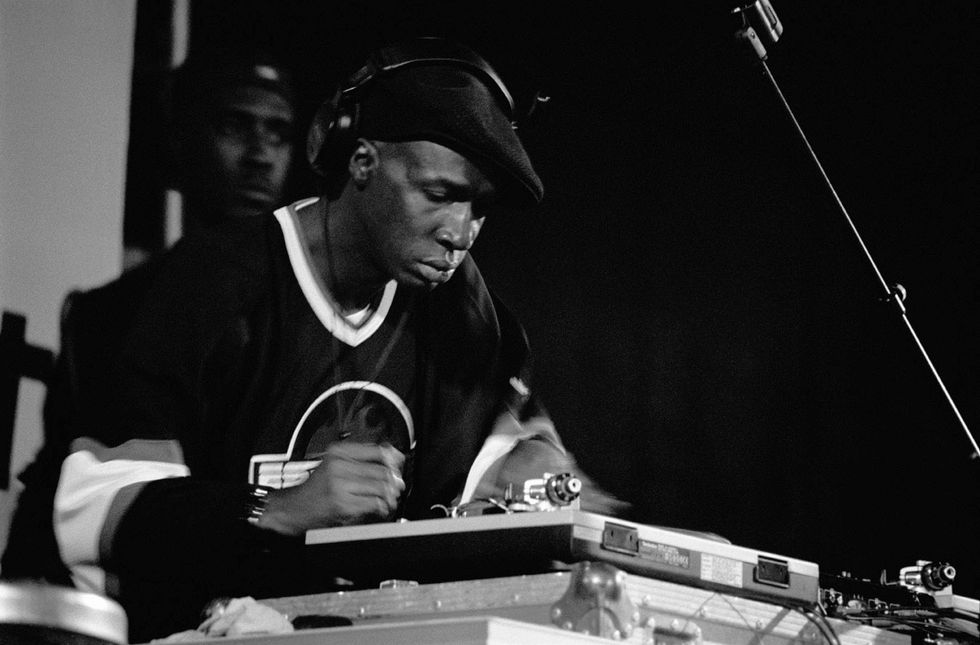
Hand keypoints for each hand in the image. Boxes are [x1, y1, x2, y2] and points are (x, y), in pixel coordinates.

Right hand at [258, 442, 404, 535]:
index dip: (393, 459)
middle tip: (397, 486)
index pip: (376, 451)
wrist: (294, 507)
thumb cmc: (316, 487)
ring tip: (390, 498)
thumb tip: (391, 455)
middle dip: (394, 481)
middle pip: (381, 471)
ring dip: (390, 495)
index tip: (398, 464)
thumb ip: (360, 458)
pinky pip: (373, 503)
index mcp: (338, 452)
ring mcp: (340, 486)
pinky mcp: (342, 504)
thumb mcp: (335, 463)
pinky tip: (380, 508)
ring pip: (380, 488)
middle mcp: (339, 466)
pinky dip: (382, 507)